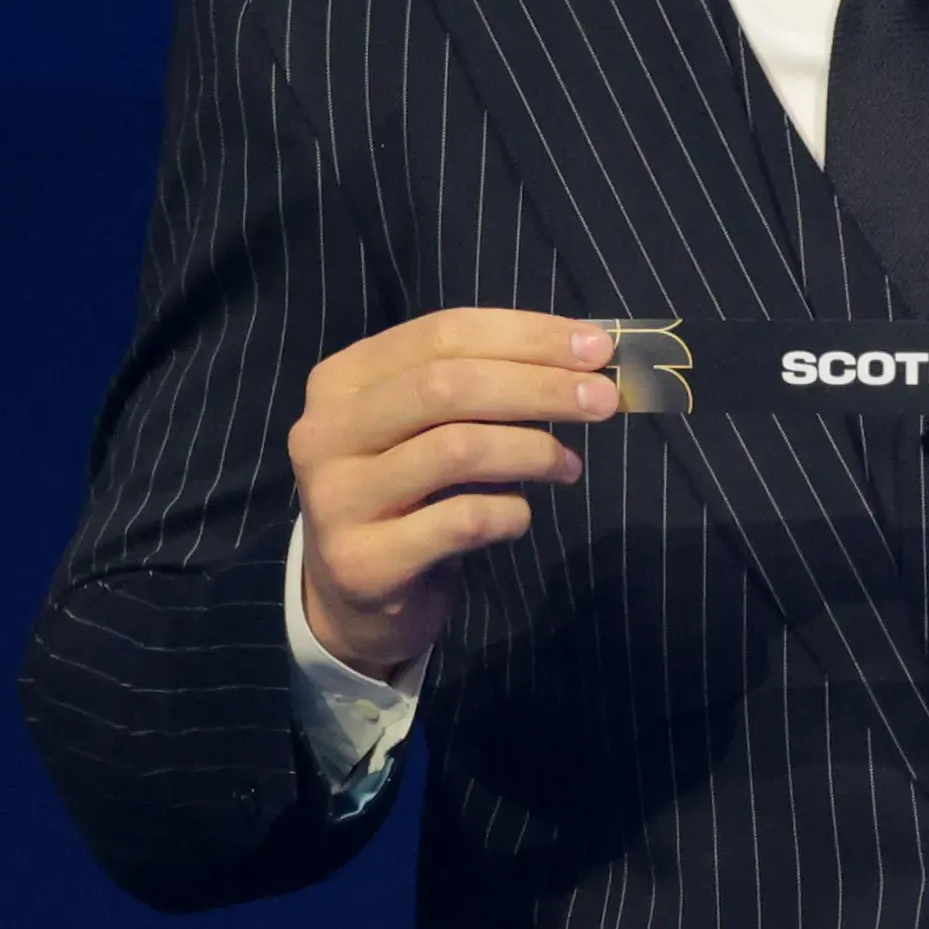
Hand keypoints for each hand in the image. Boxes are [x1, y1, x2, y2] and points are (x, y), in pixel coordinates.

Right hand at [287, 310, 620, 678]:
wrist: (352, 595)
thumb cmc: (408, 493)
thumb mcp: (426, 427)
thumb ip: (482, 385)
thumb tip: (584, 357)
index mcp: (342, 380)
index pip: (441, 334)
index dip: (526, 336)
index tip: (596, 349)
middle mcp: (326, 432)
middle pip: (447, 386)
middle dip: (539, 387)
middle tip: (602, 401)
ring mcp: (338, 499)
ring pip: (455, 449)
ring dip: (532, 450)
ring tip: (569, 465)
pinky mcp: (364, 561)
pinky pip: (461, 521)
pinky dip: (510, 513)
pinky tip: (521, 516)